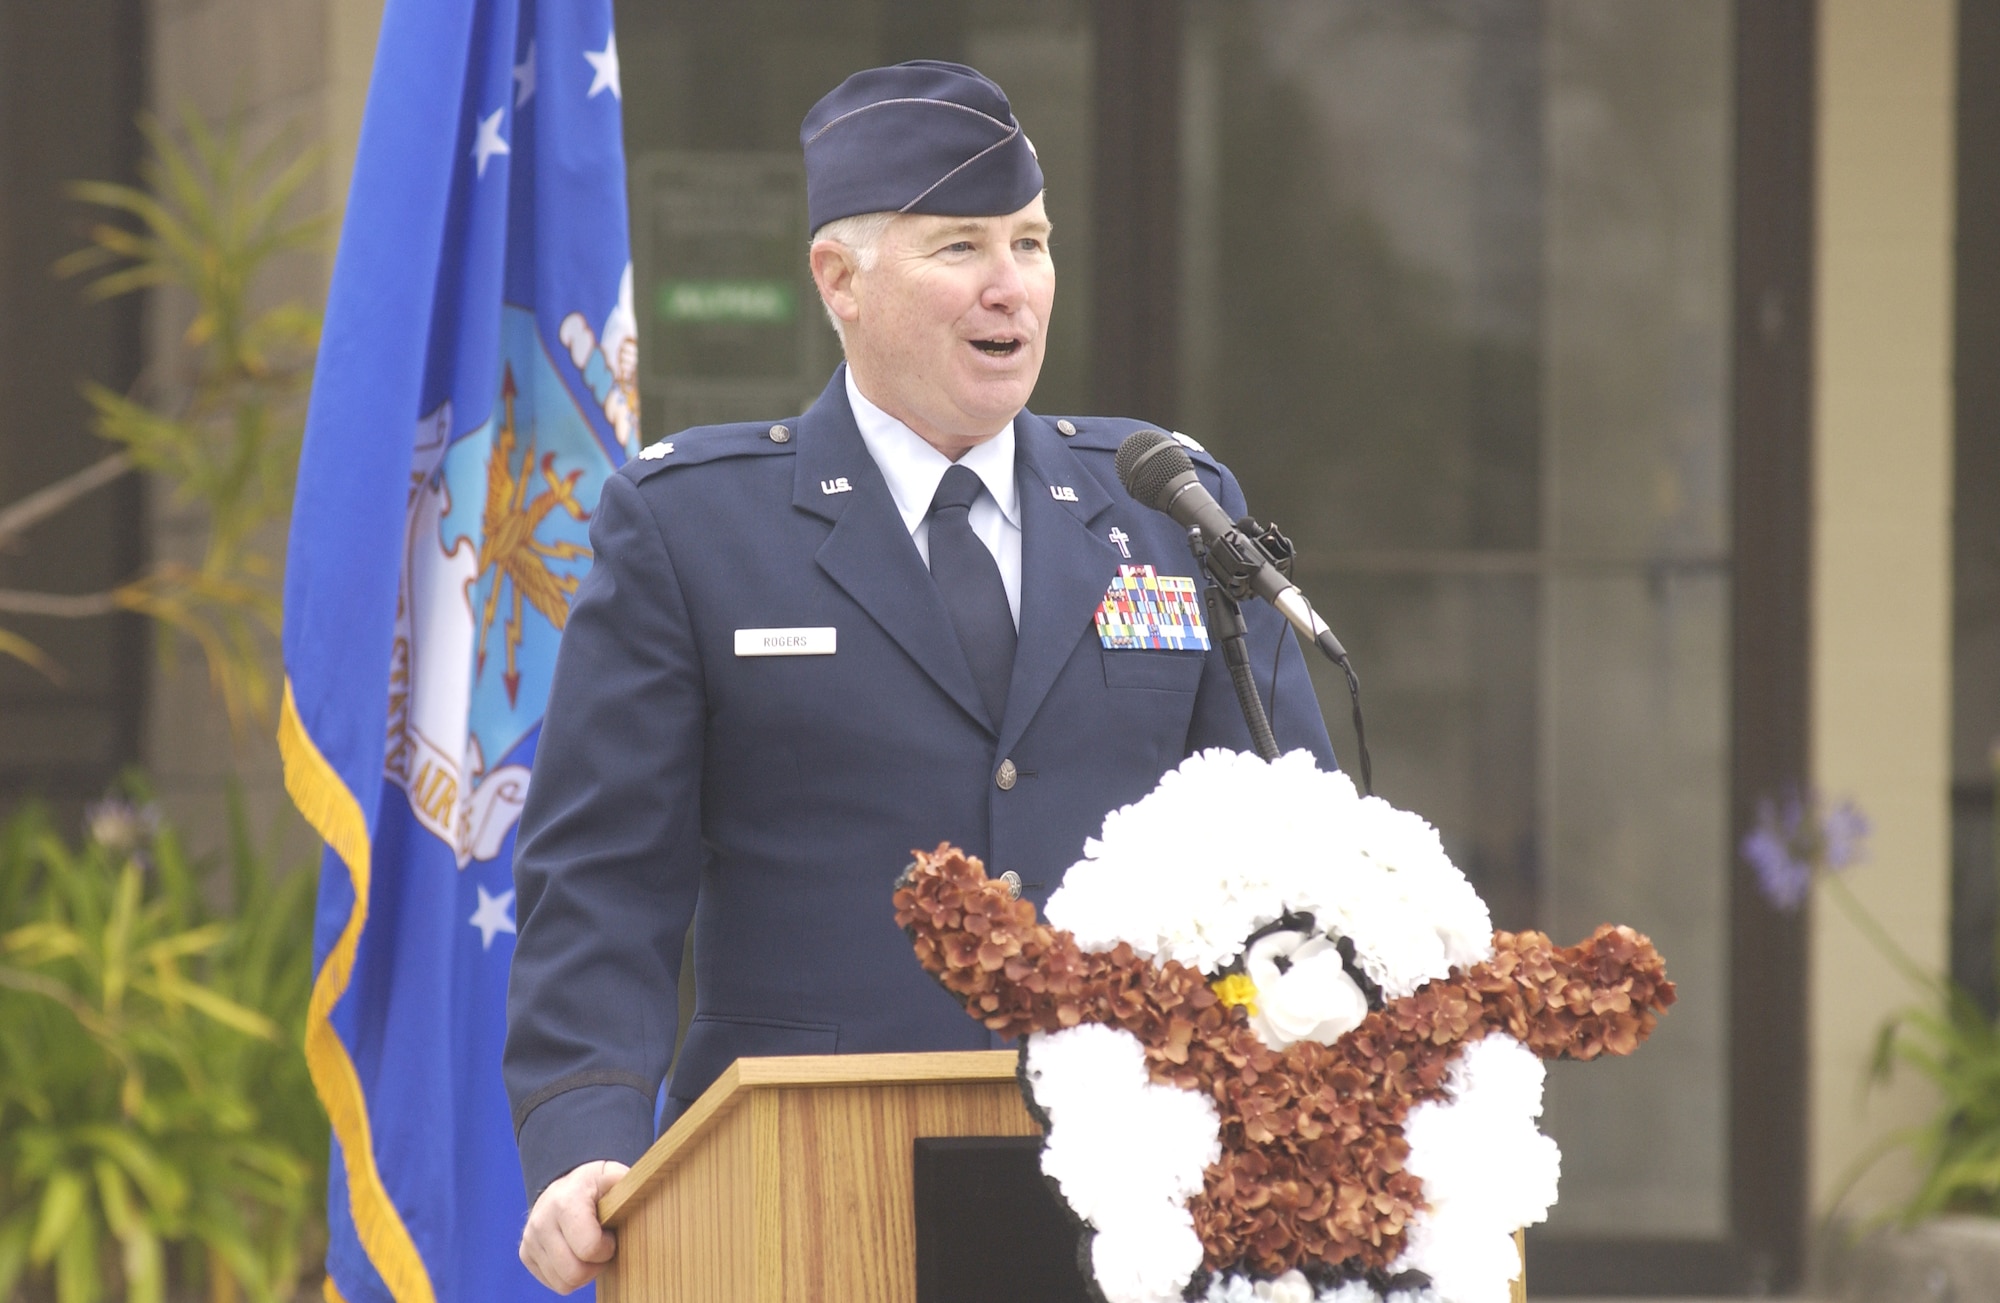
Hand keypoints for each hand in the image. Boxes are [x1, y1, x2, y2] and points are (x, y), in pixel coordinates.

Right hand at [519, 1159, 629, 1292]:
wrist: (564, 1185)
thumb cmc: (594, 1184)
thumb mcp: (612, 1175)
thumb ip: (627, 1182)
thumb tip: (643, 1186)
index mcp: (565, 1202)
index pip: (589, 1248)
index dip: (607, 1248)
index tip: (610, 1236)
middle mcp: (542, 1222)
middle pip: (574, 1273)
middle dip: (596, 1266)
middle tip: (603, 1248)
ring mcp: (531, 1239)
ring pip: (564, 1283)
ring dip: (583, 1272)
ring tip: (590, 1250)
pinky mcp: (526, 1253)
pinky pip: (554, 1283)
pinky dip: (569, 1275)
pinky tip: (576, 1254)